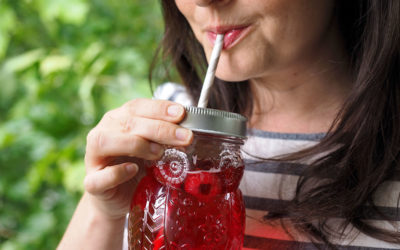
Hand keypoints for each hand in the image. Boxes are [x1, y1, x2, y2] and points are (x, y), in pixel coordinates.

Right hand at [83, 99, 192, 219]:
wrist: (119, 198)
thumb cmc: (138, 167)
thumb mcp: (152, 148)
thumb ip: (163, 137)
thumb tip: (188, 131)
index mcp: (118, 120)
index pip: (136, 107)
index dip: (159, 108)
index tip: (181, 113)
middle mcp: (102, 133)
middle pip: (128, 123)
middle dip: (159, 129)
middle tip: (185, 137)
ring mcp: (93, 158)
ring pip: (106, 142)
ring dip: (136, 145)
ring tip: (159, 153)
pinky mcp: (92, 183)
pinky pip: (100, 177)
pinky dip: (117, 172)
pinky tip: (133, 169)